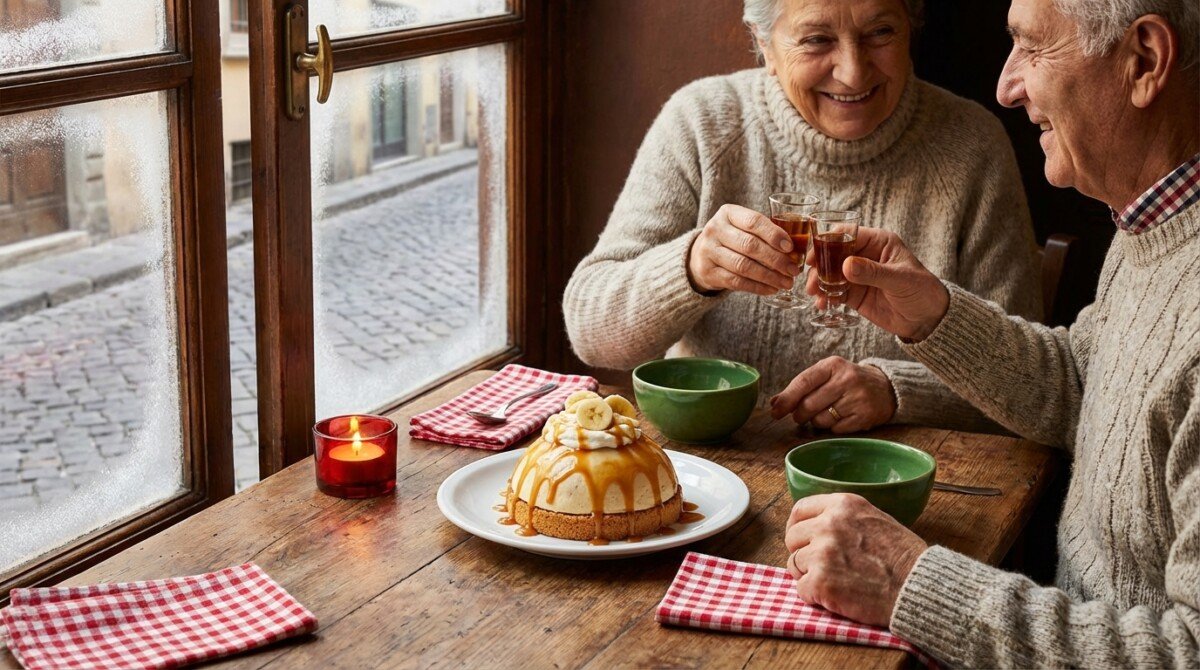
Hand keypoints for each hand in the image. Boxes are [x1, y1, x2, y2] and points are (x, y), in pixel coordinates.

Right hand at [687, 204, 798, 294]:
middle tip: (793, 270)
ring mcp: (708, 251)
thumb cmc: (732, 239)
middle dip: (776, 259)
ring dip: (769, 276)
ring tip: (786, 283)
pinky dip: (757, 287)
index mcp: (728, 213)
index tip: (790, 247)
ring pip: (743, 266)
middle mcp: (715, 230)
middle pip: (749, 245)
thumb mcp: (743, 227)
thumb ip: (765, 232)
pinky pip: (736, 282)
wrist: (700, 255)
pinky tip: (771, 289)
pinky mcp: (707, 272)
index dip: (774, 235)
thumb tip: (796, 250)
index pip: (753, 222)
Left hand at [769, 357, 895, 432]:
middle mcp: (847, 379)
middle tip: (800, 416)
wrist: (886, 388)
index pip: (803, 382)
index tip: (775, 411)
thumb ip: (801, 386)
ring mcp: (857, 398)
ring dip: (817, 421)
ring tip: (826, 413)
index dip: (786, 399)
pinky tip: (841, 418)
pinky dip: (833, 427)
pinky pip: (836, 430)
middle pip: (809, 405)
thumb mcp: (826, 374)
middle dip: (799, 414)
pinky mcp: (865, 416)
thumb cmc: (847, 381)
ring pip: (821, 420)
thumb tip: (773, 403)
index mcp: (833, 365)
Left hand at [784, 493, 926, 626]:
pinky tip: (835, 596)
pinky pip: (801, 588)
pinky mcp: (821, 582)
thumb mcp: (876, 519)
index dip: (797, 526)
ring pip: (795, 564)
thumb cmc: (903, 557)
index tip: (801, 539)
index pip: (800, 510)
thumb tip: (818, 524)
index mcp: (842, 505)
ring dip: (810, 575)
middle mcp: (829, 524)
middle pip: (792, 537)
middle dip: (802, 552)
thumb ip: (845, 518)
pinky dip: (814, 595)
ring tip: (837, 581)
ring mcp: (822, 553)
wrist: (918, 587)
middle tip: (822, 565)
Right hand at [805, 228, 948, 340]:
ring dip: (819, 282)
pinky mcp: (854, 293)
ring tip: (814, 294)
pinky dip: (825, 296)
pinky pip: (834, 291)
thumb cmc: (922, 291)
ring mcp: (858, 275)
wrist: (928, 319)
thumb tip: (846, 265)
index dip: (827, 243)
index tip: (815, 257)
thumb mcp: (900, 280)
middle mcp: (865, 255)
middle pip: (833, 254)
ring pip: (830, 273)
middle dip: (819, 266)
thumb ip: (873, 272)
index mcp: (878, 242)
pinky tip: (822, 304)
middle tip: (811, 279)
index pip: (847, 234)